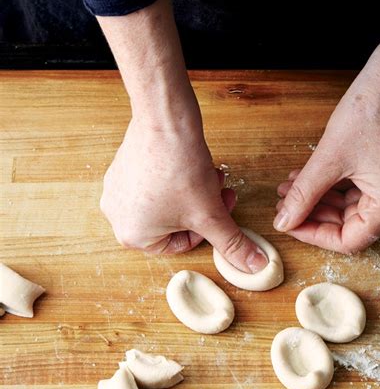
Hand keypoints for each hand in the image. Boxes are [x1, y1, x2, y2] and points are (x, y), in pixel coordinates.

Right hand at [100, 115, 267, 272]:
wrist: (166, 122)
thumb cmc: (181, 170)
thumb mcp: (211, 214)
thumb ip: (232, 244)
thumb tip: (254, 265)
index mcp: (133, 236)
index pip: (180, 244)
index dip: (208, 228)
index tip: (222, 210)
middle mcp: (117, 217)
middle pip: (173, 222)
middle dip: (202, 207)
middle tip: (220, 191)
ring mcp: (116, 190)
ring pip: (166, 202)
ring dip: (193, 192)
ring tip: (209, 174)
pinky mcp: (121, 168)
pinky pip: (153, 183)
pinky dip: (175, 178)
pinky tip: (191, 163)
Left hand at [273, 43, 379, 252]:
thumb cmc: (369, 113)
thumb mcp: (328, 159)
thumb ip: (304, 195)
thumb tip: (283, 222)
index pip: (349, 241)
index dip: (314, 235)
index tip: (289, 224)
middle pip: (348, 225)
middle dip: (312, 214)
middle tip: (284, 205)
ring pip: (347, 208)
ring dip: (317, 199)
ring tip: (288, 189)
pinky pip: (353, 190)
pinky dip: (328, 187)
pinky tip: (303, 178)